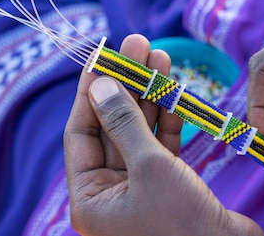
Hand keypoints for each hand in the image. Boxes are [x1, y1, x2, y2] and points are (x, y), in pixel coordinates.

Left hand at [64, 34, 263, 235]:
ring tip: (159, 57)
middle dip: (126, 85)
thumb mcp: (148, 167)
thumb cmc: (182, 225)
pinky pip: (161, 145)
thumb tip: (100, 85)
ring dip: (149, 94)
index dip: (91, 92)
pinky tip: (170, 87)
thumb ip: (123, 123)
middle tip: (138, 46)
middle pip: (113, 127)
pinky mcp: (168, 187)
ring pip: (139, 131)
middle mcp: (110, 194)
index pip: (81, 132)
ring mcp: (140, 189)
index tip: (101, 56)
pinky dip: (166, 117)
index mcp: (90, 198)